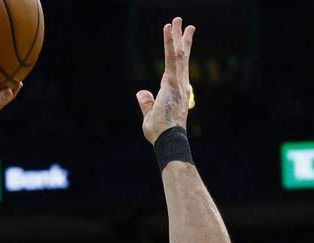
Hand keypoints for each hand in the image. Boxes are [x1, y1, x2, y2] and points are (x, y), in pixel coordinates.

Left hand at [136, 17, 195, 144]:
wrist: (168, 139)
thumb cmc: (160, 132)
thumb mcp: (149, 115)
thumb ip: (146, 102)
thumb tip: (141, 92)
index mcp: (175, 91)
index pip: (178, 68)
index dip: (180, 54)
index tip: (183, 43)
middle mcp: (180, 84)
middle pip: (181, 57)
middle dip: (182, 39)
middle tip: (183, 24)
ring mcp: (178, 82)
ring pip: (178, 54)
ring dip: (177, 36)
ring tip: (177, 20)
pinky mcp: (172, 81)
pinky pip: (171, 58)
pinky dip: (170, 42)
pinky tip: (169, 29)